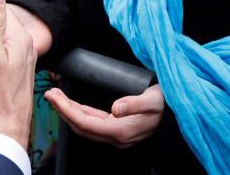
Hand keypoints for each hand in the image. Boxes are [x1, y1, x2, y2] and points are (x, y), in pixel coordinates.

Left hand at [44, 84, 164, 147]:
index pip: (85, 122)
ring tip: (56, 96)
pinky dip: (80, 113)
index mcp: (121, 131)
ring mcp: (117, 134)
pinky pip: (93, 123)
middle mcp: (116, 136)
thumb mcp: (153, 100)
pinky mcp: (118, 128)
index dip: (66, 109)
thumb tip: (115, 108)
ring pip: (85, 125)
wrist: (180, 113)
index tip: (53, 96)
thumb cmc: (167, 105)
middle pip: (81, 126)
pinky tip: (73, 105)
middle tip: (49, 93)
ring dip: (69, 111)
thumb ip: (134, 104)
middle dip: (62, 110)